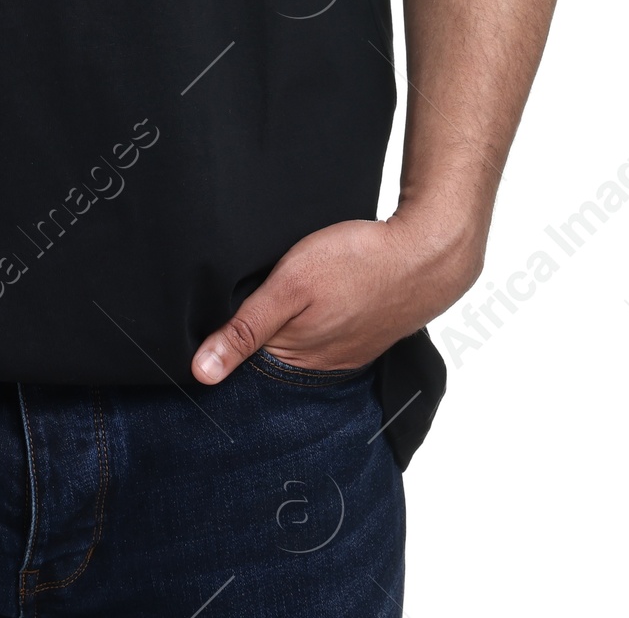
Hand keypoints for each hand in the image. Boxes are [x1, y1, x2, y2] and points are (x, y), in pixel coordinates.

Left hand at [191, 213, 481, 383]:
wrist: (427, 253)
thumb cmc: (357, 263)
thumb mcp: (289, 286)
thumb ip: (246, 327)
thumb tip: (201, 374)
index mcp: (298, 359)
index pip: (246, 366)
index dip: (224, 347)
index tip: (206, 331)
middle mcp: (321, 365)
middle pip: (272, 359)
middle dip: (252, 341)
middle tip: (239, 308)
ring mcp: (346, 352)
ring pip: (299, 348)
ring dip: (283, 330)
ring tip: (273, 304)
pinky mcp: (364, 336)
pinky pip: (326, 338)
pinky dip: (312, 324)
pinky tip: (311, 303)